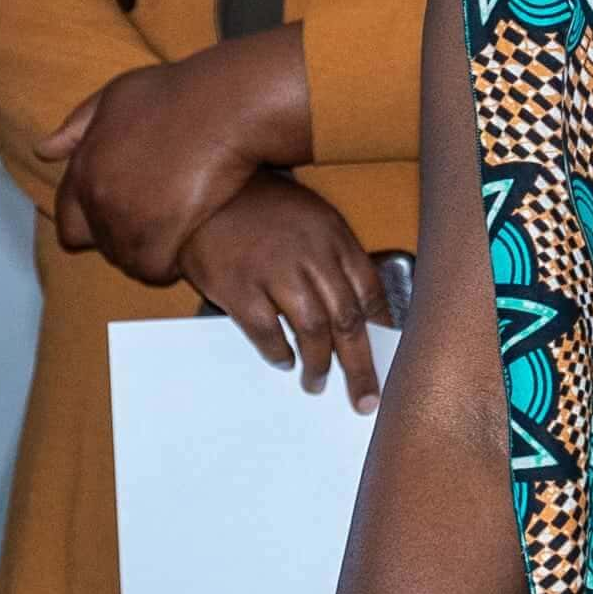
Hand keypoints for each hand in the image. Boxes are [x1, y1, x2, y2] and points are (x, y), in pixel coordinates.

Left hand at [49, 30, 306, 281]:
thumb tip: (42, 151)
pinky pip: (154, 270)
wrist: (223, 104)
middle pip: (102, 245)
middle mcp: (97, 195)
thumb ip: (78, 127)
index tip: (126, 218)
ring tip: (176, 235)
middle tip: (159, 224)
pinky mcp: (159, 234)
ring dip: (149, 254)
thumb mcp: (117, 96)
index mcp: (84, 166)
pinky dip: (168, 267)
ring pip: (128, 260)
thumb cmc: (177, 93)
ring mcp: (126, 217)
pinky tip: (186, 247)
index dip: (95, 226)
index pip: (69, 223)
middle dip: (126, 239)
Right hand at [182, 179, 386, 402]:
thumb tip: (364, 313)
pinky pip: (266, 332)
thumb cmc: (264, 210)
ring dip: (319, 364)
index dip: (381, 327)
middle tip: (365, 398)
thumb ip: (338, 260)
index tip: (387, 355)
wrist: (205, 194)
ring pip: (311, 329)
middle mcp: (309, 253)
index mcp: (333, 236)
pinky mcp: (237, 286)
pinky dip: (279, 352)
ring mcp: (272, 270)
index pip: (369, 289)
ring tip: (317, 382)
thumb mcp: (314, 219)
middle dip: (360, 365)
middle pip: (346, 318)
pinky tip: (284, 360)